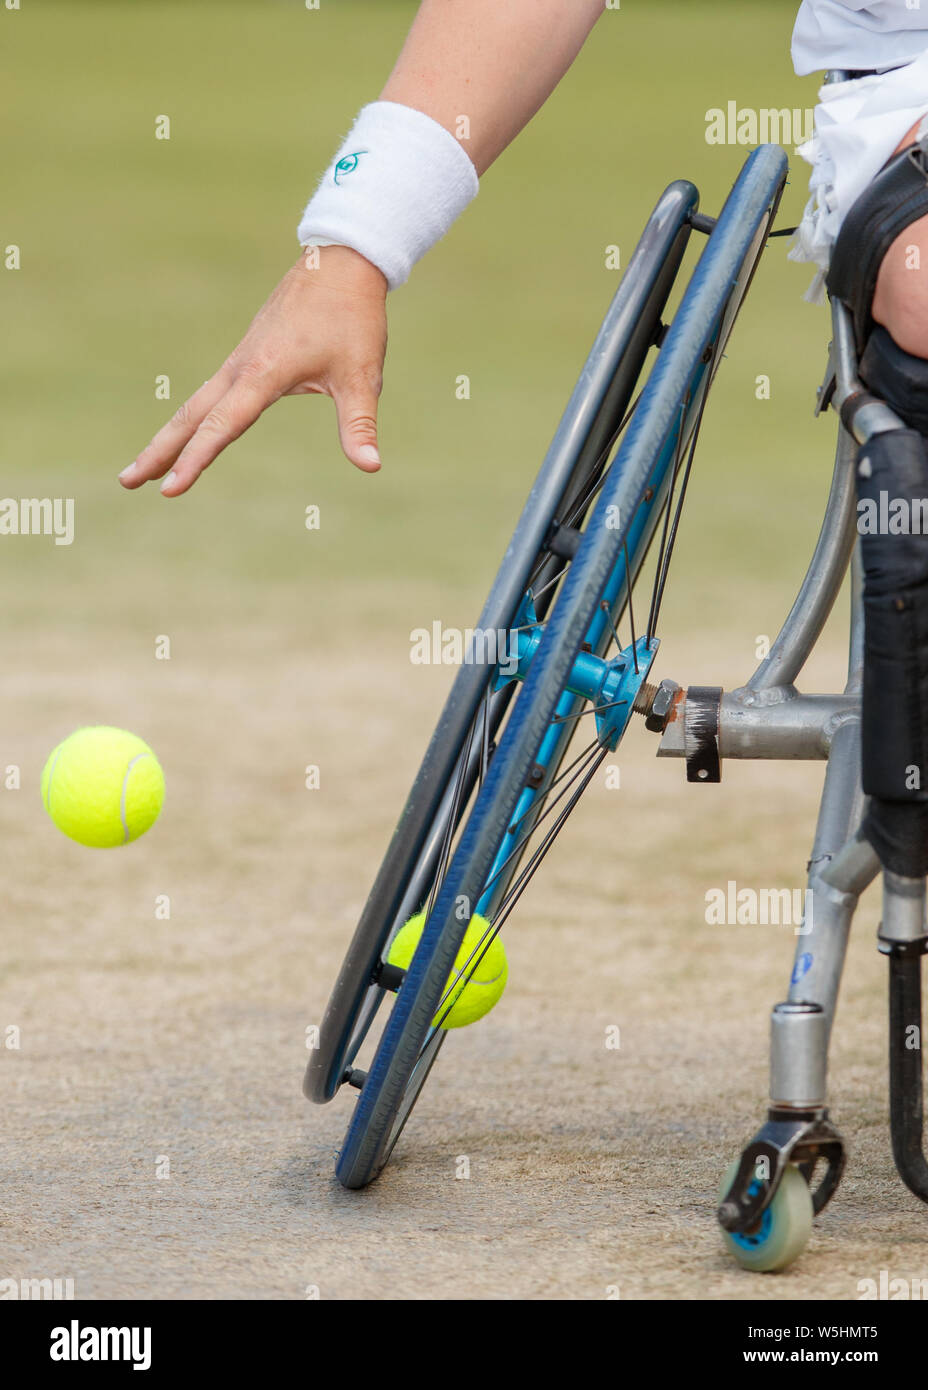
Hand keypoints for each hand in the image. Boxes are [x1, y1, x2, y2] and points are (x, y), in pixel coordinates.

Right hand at [120, 245, 387, 496]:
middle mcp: (242, 366)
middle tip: (127, 482)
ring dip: (169, 435)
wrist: (341, 263)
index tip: (171, 488)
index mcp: (264, 373)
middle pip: (190, 416)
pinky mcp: (247, 353)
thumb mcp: (361, 375)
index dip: (196, 460)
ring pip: (195, 403)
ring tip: (144, 467)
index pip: (222, 426)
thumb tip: (371, 466)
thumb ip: (360, 424)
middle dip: (160, 451)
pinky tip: (188, 430)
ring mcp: (240, 358)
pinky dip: (192, 416)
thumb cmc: (353, 318)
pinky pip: (210, 391)